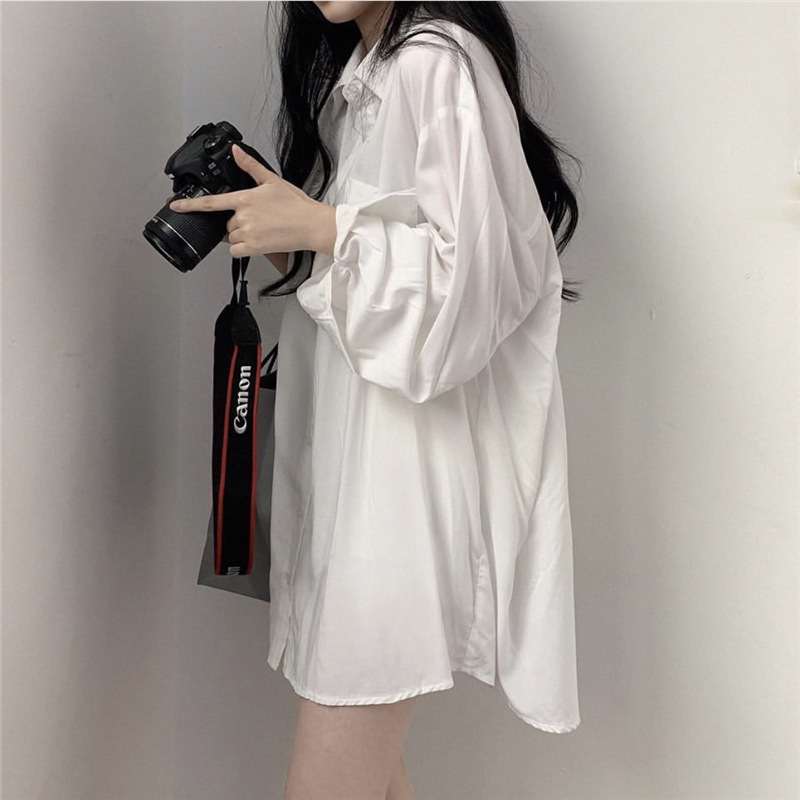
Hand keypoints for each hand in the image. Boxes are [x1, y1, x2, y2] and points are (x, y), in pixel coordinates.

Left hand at [168, 144, 329, 258]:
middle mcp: (243, 217)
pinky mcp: (254, 248)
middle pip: (226, 224)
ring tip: (261, 231)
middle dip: (236, 223)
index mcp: (244, 198)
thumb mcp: (272, 181)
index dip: (190, 205)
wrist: (311, 225)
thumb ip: (250, 166)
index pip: (211, 202)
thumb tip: (236, 151)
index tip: (176, 206)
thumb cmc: (296, 205)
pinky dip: (243, 249)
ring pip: (232, 238)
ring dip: (241, 236)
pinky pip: (237, 252)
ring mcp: (248, 233)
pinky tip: (257, 242)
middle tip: (257, 221)